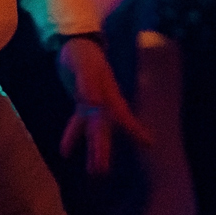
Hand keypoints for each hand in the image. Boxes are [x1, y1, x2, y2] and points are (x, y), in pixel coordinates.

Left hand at [58, 37, 152, 174]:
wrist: (76, 42)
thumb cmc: (82, 52)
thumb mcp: (83, 64)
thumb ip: (87, 81)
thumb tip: (93, 101)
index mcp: (107, 93)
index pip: (122, 115)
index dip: (135, 129)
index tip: (150, 144)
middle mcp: (103, 101)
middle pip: (104, 129)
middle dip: (104, 149)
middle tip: (101, 172)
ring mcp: (93, 103)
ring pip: (94, 130)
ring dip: (94, 148)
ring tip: (94, 172)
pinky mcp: (82, 103)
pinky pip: (79, 123)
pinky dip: (73, 137)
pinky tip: (66, 152)